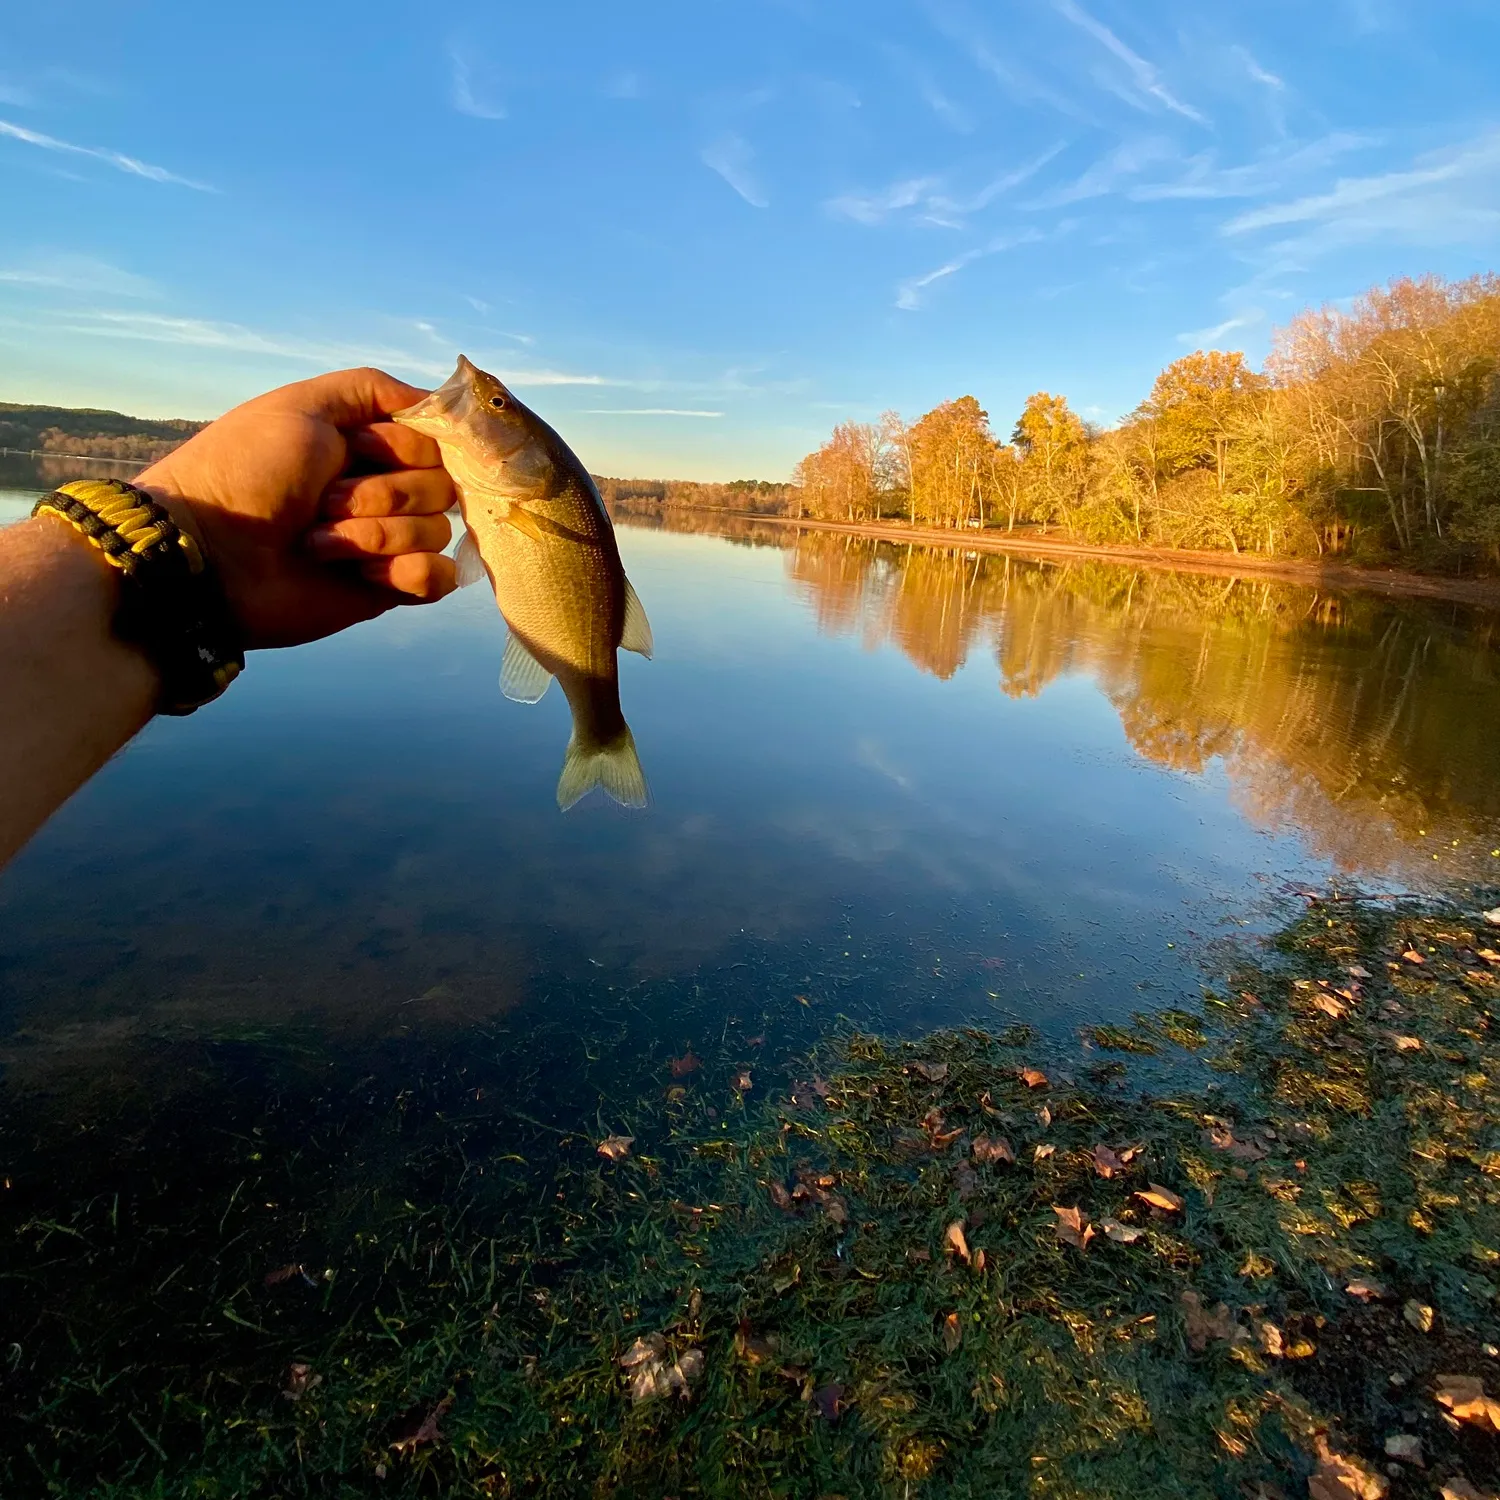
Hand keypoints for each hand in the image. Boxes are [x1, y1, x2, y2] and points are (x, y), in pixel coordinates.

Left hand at [136, 366, 456, 649]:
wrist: (212, 552)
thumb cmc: (248, 471)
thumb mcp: (301, 405)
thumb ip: (372, 390)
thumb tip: (440, 405)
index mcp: (364, 446)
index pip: (433, 440)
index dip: (404, 445)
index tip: (356, 447)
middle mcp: (382, 491)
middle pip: (441, 486)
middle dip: (382, 493)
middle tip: (322, 501)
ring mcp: (387, 541)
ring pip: (436, 530)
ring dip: (374, 533)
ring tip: (317, 541)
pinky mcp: (388, 589)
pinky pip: (438, 577)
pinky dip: (406, 571)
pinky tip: (363, 573)